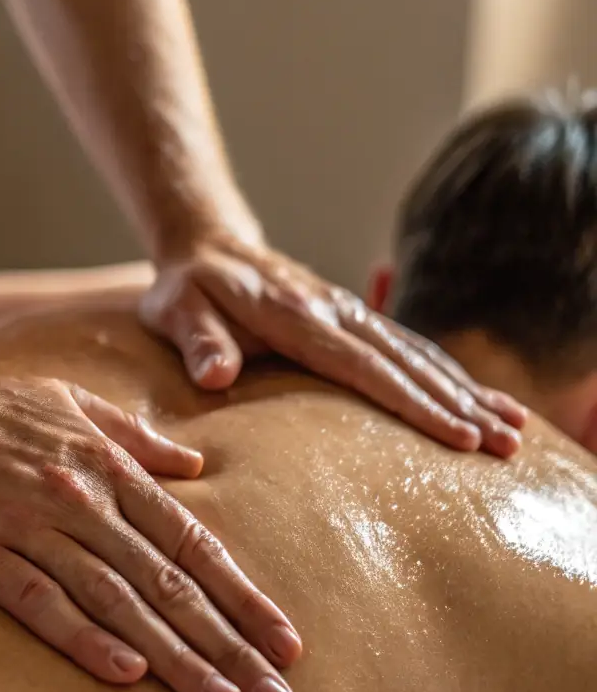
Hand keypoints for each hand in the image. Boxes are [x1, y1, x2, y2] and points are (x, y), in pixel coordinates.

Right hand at [0, 367, 300, 691]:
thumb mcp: (71, 403)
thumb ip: (135, 436)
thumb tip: (195, 463)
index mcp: (108, 468)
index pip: (192, 540)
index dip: (242, 594)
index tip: (286, 641)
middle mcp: (80, 499)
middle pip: (169, 581)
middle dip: (230, 643)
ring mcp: (29, 526)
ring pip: (117, 599)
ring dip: (174, 654)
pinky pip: (40, 601)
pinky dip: (85, 638)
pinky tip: (126, 675)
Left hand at [141, 238, 526, 456]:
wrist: (206, 245)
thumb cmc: (188, 289)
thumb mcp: (177, 311)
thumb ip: (199, 342)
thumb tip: (216, 376)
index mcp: (296, 317)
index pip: (365, 366)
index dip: (414, 403)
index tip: (457, 435)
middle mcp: (334, 311)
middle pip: (407, 363)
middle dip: (461, 405)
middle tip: (507, 446)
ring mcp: (348, 311)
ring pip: (418, 353)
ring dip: (467, 391)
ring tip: (514, 428)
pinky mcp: (353, 317)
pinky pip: (409, 347)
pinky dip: (448, 374)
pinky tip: (479, 399)